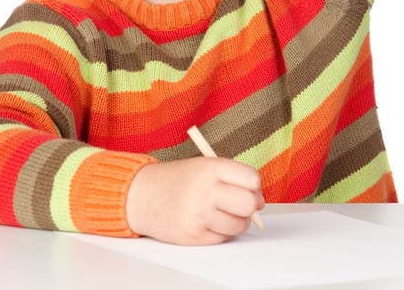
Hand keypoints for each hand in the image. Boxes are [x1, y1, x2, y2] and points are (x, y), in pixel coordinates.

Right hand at [126, 157, 264, 244]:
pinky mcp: (194, 236)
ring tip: (220, 212)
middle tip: (241, 204)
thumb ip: (232, 178)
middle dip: (250, 206)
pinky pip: (224, 238)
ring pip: (239, 225)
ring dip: (236, 221)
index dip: (254, 185)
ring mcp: (199, 215)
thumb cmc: (178, 179)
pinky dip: (221, 232)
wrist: (142, 195)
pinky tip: (208, 221)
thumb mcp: (204, 166)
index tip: (249, 188)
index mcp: (210, 167)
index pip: (251, 178)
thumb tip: (260, 202)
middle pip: (249, 204)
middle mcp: (205, 190)